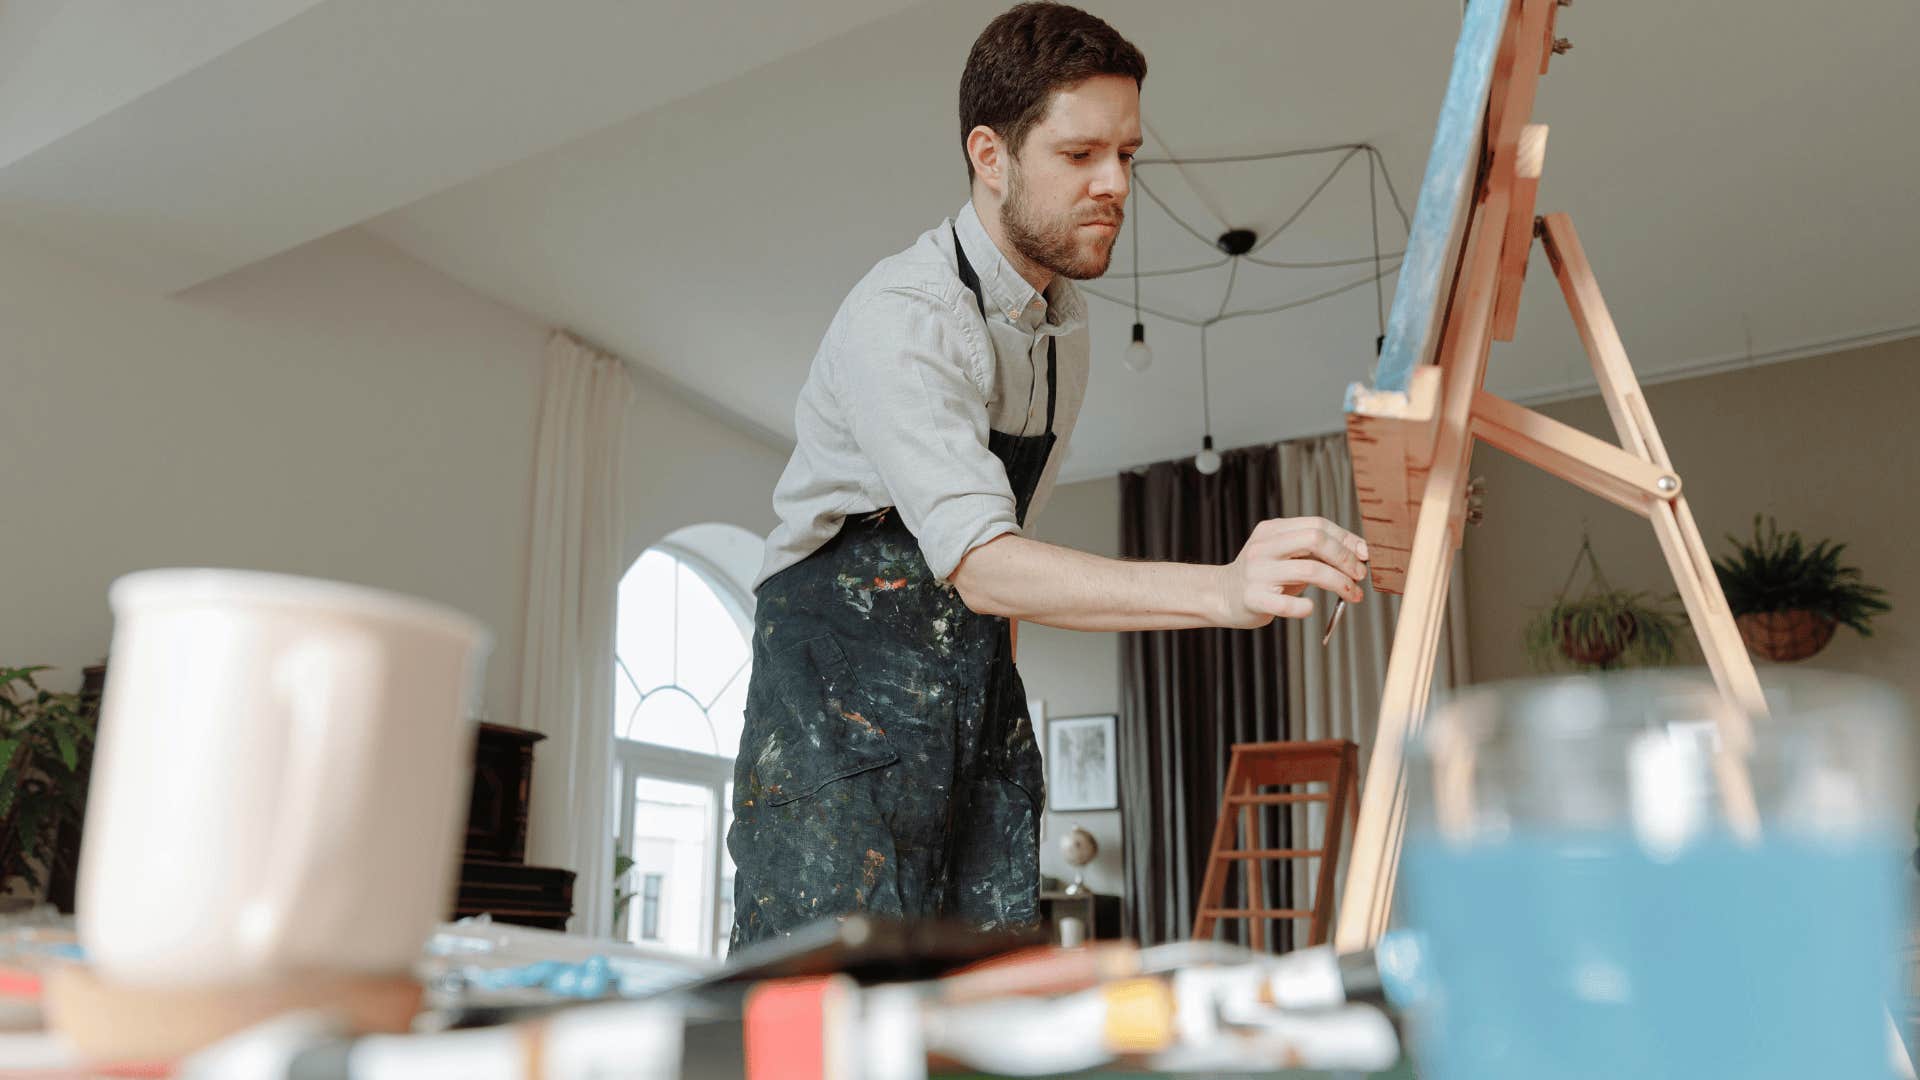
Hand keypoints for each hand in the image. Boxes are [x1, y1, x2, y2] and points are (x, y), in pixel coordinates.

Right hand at [1215, 517, 1368, 628]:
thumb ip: (1315, 551)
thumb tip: (1360, 552)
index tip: (1364, 556)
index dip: (1347, 540)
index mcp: (1273, 531)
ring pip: (1309, 570)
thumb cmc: (1264, 575)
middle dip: (1345, 558)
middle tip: (1359, 576)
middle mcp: (1264, 547)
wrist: (1221, 595)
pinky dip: (1306, 607)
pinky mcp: (1253, 598)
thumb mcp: (1285, 554)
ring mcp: (1257, 572)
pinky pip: (1288, 603)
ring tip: (1351, 594)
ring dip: (1339, 583)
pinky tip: (1310, 607)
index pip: (1317, 525)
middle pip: (1315, 540)